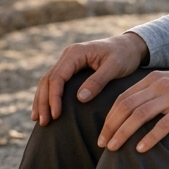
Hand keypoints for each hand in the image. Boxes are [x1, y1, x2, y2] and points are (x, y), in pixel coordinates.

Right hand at [31, 32, 148, 124]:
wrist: (130, 46)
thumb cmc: (124, 55)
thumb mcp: (115, 67)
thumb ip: (98, 81)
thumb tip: (80, 98)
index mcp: (76, 53)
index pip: (58, 77)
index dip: (54, 97)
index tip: (56, 116)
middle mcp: (68, 55)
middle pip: (48, 79)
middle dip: (44, 102)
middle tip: (44, 122)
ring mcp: (68, 61)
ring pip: (47, 81)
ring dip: (41, 100)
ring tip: (38, 120)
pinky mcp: (71, 68)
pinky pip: (54, 82)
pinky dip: (47, 96)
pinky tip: (45, 110)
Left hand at [98, 67, 168, 152]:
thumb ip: (151, 93)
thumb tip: (130, 113)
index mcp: (153, 79)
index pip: (123, 98)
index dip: (109, 117)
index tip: (103, 134)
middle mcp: (159, 85)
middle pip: (126, 106)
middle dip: (111, 126)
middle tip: (103, 144)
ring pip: (139, 115)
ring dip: (123, 133)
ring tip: (114, 148)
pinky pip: (163, 125)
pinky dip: (150, 138)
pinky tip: (141, 149)